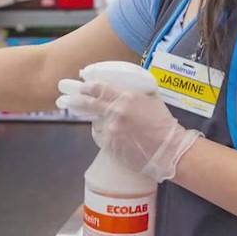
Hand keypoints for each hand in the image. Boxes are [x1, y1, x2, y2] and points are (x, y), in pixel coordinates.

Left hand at [58, 82, 199, 182]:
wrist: (169, 151)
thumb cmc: (163, 124)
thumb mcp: (152, 99)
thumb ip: (135, 90)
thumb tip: (121, 84)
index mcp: (126, 98)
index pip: (99, 88)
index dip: (87, 86)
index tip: (82, 86)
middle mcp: (115, 113)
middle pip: (87, 103)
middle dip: (75, 100)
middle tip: (67, 99)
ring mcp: (111, 131)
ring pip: (95, 123)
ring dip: (98, 122)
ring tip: (114, 126)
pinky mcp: (109, 146)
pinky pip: (100, 137)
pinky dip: (104, 135)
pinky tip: (117, 138)